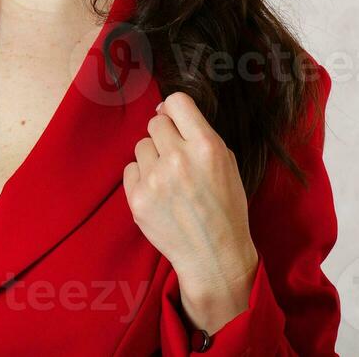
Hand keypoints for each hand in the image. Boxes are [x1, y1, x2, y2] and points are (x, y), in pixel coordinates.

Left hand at [122, 91, 259, 334]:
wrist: (214, 255)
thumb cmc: (225, 209)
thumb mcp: (228, 165)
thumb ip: (199, 135)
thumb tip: (166, 111)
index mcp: (206, 147)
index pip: (177, 102)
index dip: (175, 110)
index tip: (176, 121)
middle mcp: (178, 158)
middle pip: (155, 123)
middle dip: (165, 136)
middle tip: (176, 157)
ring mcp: (155, 179)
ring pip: (141, 146)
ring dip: (153, 158)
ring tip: (170, 180)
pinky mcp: (137, 198)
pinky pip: (130, 169)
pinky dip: (142, 178)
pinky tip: (159, 193)